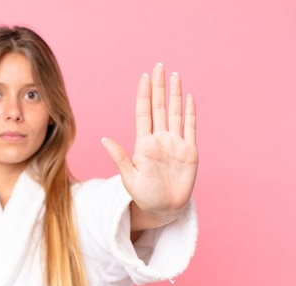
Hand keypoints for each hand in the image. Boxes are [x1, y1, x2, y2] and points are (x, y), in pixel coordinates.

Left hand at [102, 63, 197, 227]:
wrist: (163, 209)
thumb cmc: (144, 195)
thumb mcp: (129, 178)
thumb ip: (120, 158)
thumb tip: (104, 139)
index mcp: (144, 143)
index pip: (144, 113)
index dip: (144, 95)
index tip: (144, 77)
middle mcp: (160, 139)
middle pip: (159, 107)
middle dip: (159, 87)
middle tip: (158, 66)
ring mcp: (175, 144)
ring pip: (176, 113)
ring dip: (175, 94)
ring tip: (174, 75)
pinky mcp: (189, 152)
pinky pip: (190, 128)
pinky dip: (190, 113)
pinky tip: (189, 97)